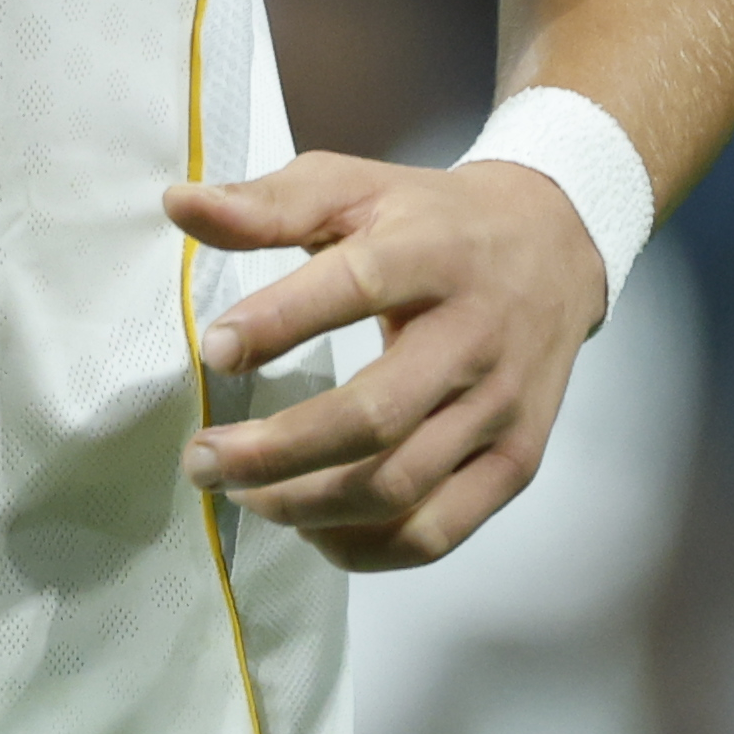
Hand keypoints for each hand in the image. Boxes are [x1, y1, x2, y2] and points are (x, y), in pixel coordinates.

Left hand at [160, 151, 600, 570]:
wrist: (556, 245)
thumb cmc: (433, 220)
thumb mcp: (355, 187)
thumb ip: (267, 204)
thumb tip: (177, 205)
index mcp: (433, 253)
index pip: (356, 286)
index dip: (280, 323)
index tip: (213, 349)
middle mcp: (475, 335)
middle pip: (374, 416)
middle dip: (275, 452)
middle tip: (202, 461)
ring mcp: (501, 406)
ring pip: (400, 485)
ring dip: (307, 505)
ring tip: (244, 493)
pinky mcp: (517, 460)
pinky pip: (438, 531)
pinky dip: (366, 546)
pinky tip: (311, 527)